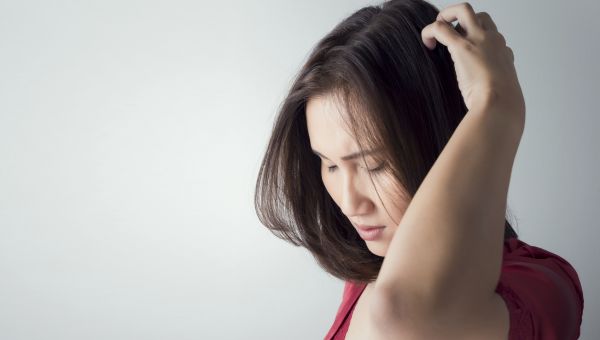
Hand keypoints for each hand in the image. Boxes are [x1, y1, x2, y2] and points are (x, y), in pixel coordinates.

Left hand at [421, 2, 524, 119]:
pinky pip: (441, 28)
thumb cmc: (501, 106)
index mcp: (503, 53)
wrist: (501, 105)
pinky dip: (430, 31)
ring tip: (435, 32)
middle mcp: (494, 41)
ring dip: (447, 15)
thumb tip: (484, 103)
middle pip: (482, 16)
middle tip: (448, 35)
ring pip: (463, 9)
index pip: (493, 36)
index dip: (477, 40)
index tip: (465, 54)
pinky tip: (426, 42)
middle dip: (463, 20)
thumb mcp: (500, 94)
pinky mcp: (462, 46)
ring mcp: (479, 40)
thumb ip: (493, 91)